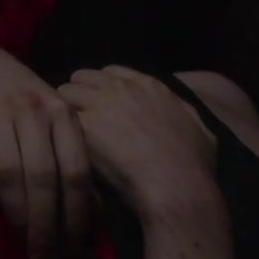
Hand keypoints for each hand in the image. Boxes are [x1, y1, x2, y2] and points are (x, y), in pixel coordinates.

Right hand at [0, 44, 93, 258]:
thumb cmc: (25, 103)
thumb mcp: (55, 123)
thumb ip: (71, 163)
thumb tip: (91, 224)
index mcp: (63, 115)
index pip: (76, 173)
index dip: (78, 217)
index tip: (76, 254)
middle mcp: (34, 112)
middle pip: (42, 180)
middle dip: (45, 229)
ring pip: (8, 174)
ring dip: (15, 216)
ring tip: (21, 243)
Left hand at [57, 67, 219, 221]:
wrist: (176, 186)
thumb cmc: (193, 166)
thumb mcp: (202, 131)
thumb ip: (186, 115)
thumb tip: (182, 114)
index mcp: (150, 86)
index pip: (112, 72)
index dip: (102, 89)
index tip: (100, 106)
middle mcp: (123, 88)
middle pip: (83, 77)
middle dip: (78, 95)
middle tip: (76, 119)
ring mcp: (101, 103)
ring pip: (65, 91)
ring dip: (62, 110)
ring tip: (63, 133)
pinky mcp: (83, 124)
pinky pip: (57, 116)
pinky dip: (55, 129)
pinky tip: (58, 145)